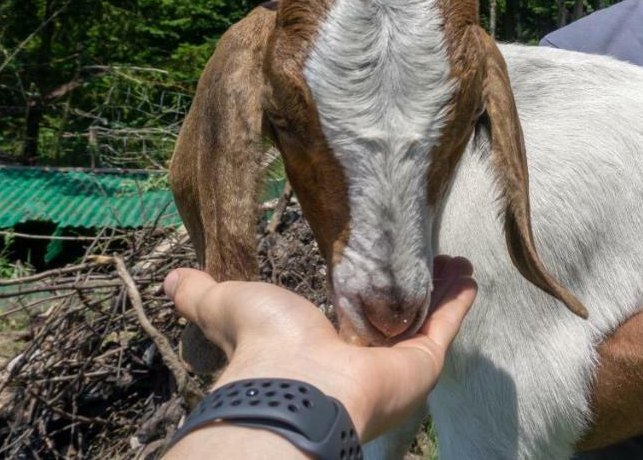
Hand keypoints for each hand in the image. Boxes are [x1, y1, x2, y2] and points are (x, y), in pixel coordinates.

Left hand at [163, 254, 476, 441]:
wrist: (298, 389)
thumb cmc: (265, 344)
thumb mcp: (228, 303)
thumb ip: (204, 293)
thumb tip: (172, 279)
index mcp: (317, 342)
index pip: (347, 310)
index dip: (363, 285)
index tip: (376, 258)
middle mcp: (359, 355)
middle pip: (393, 312)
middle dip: (410, 284)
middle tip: (426, 253)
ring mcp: (394, 361)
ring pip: (423, 316)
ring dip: (440, 287)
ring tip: (455, 258)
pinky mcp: (423, 362)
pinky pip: (445, 325)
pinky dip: (459, 300)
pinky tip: (470, 274)